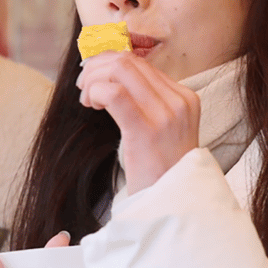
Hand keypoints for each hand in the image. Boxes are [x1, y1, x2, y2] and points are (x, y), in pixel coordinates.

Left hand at [76, 51, 199, 193]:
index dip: (108, 64)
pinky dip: (95, 92)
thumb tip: (109, 76)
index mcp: (184, 97)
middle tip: (83, 88)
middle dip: (96, 68)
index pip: (139, 62)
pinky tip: (92, 106)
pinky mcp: (147, 130)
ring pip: (119, 69)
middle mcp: (179, 100)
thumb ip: (144, 102)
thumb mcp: (160, 129)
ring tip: (87, 100)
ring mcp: (166, 114)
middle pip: (127, 61)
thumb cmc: (159, 170)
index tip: (93, 80)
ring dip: (93, 79)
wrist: (174, 206)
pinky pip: (113, 93)